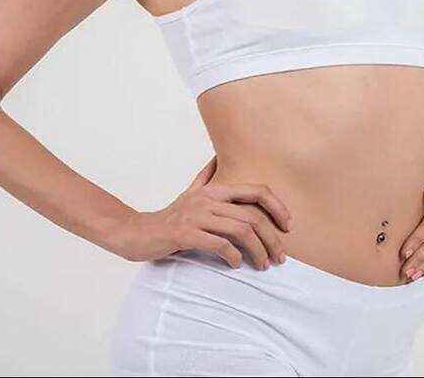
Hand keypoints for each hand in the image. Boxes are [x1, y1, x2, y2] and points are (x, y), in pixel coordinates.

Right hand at [111, 157, 291, 269]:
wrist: (135, 232)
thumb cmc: (169, 217)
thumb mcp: (191, 193)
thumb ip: (207, 177)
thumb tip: (218, 157)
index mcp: (215, 190)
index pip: (257, 191)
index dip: (278, 208)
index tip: (287, 227)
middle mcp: (208, 199)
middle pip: (254, 216)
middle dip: (272, 239)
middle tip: (280, 258)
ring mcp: (196, 216)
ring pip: (240, 231)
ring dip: (257, 251)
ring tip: (263, 265)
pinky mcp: (185, 234)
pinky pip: (219, 245)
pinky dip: (233, 256)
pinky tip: (236, 264)